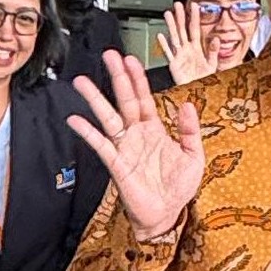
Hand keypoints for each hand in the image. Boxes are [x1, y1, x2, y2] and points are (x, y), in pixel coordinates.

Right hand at [68, 51, 205, 242]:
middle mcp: (137, 134)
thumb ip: (191, 131)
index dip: (137, 78)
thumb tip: (188, 105)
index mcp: (155, 129)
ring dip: (95, 99)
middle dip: (117, 77)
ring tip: (82, 82)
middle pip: (124, 100)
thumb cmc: (178, 188)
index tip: (130, 59)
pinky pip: (101, 145)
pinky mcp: (117, 165)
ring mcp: (125, 148)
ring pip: (108, 118)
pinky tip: (76, 120)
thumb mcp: (194, 156)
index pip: (144, 97)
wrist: (167, 215)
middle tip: (108, 56)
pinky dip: (88, 132)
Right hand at [159, 2, 215, 86]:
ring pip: (174, 38)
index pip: (195, 29)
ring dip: (171, 26)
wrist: (198, 93)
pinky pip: (169, 54)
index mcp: (197, 49)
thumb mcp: (213, 65)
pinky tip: (160, 36)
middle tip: (178, 5)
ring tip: (168, 14)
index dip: (195, 18)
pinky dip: (164, 45)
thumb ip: (213, 51)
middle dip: (180, 17)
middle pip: (183, 30)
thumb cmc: (205, 81)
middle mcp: (187, 50)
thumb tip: (217, 39)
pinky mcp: (174, 65)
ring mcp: (180, 57)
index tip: (195, 6)